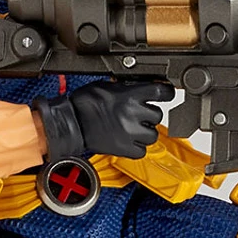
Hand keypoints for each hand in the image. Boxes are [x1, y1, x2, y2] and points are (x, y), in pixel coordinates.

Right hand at [33, 81, 174, 159]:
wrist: (71, 121)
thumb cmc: (85, 102)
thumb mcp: (109, 86)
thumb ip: (129, 88)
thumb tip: (143, 88)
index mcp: (130, 95)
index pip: (163, 92)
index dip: (166, 93)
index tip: (164, 94)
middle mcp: (133, 113)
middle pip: (158, 115)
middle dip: (150, 114)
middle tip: (138, 114)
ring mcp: (130, 132)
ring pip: (154, 134)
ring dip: (146, 131)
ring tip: (133, 128)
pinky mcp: (124, 148)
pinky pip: (142, 151)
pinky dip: (138, 147)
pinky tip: (129, 140)